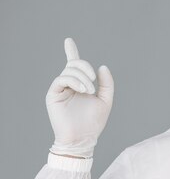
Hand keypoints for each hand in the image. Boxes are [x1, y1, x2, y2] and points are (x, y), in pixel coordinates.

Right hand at [46, 37, 113, 157]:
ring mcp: (60, 89)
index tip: (68, 40)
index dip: (70, 51)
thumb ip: (107, 84)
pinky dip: (74, 81)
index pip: (74, 65)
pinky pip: (61, 79)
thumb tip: (102, 67)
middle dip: (86, 67)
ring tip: (90, 90)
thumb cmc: (93, 122)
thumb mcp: (105, 100)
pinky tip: (83, 89)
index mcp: (80, 85)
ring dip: (83, 77)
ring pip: (69, 70)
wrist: (83, 138)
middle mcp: (68, 85)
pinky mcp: (53, 94)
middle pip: (74, 64)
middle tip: (94, 81)